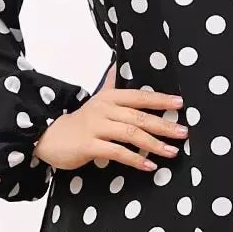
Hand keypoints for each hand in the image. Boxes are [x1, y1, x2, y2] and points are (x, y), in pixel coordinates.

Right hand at [36, 60, 186, 175]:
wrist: (48, 136)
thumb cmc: (79, 121)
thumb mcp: (97, 100)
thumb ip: (111, 85)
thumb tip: (116, 65)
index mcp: (109, 98)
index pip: (139, 96)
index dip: (160, 100)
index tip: (180, 104)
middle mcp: (104, 110)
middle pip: (139, 117)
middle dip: (164, 125)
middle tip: (183, 133)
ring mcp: (96, 127)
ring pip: (131, 134)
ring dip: (154, 144)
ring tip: (171, 152)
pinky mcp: (89, 146)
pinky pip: (117, 152)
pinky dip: (135, 159)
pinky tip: (149, 166)